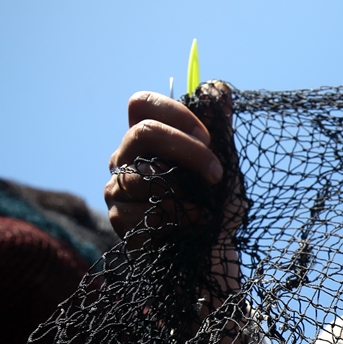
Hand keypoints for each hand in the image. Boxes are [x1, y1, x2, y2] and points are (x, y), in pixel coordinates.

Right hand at [104, 85, 231, 241]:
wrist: (215, 255)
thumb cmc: (217, 208)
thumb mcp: (225, 166)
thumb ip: (221, 129)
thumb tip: (218, 88)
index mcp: (147, 140)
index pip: (142, 104)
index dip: (175, 113)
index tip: (208, 138)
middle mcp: (125, 159)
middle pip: (142, 133)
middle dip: (187, 150)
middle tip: (216, 173)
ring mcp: (117, 189)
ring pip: (144, 175)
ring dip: (186, 192)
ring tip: (207, 209)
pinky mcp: (119, 220)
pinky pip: (146, 210)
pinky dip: (181, 218)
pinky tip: (194, 226)